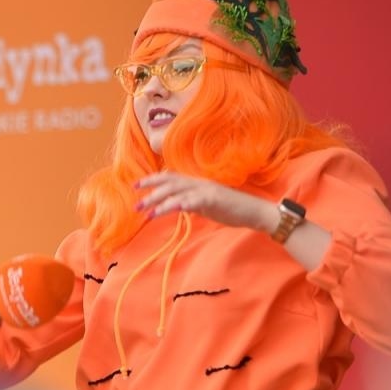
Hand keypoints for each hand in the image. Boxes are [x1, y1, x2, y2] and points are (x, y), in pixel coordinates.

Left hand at [135, 172, 271, 229]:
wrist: (255, 211)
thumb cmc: (232, 209)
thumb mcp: (207, 205)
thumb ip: (192, 203)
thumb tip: (178, 206)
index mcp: (197, 183)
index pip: (171, 177)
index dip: (152, 179)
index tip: (135, 186)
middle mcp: (199, 183)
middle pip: (169, 182)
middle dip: (150, 191)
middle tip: (135, 204)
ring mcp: (206, 190)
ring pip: (177, 191)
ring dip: (159, 201)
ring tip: (145, 212)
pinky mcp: (213, 199)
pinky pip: (192, 201)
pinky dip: (178, 204)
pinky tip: (167, 210)